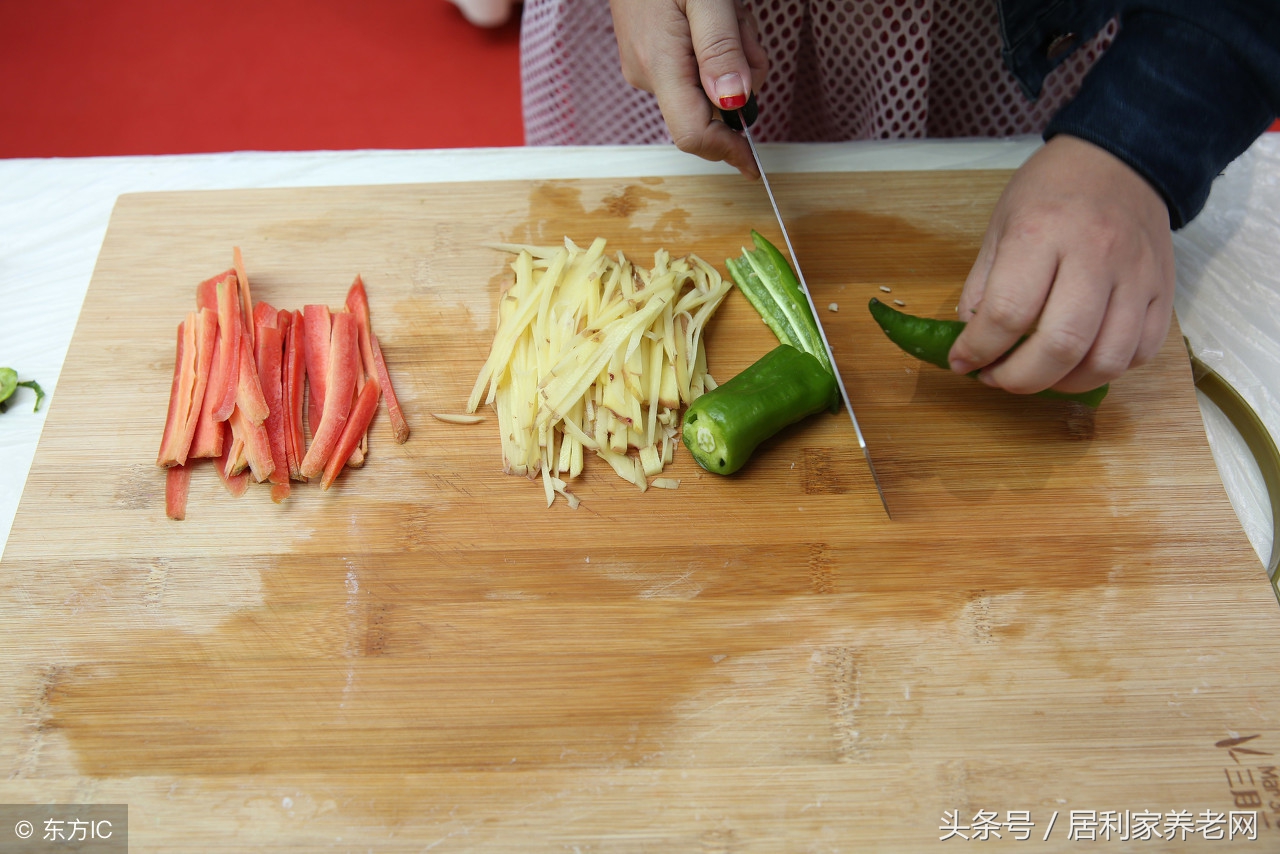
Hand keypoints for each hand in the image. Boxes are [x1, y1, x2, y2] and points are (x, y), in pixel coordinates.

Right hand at [610, 0, 767, 176]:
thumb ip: (722, 49)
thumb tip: (735, 104)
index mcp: (659, 64)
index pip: (692, 134)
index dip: (726, 152)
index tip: (754, 165)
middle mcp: (646, 74)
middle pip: (706, 109)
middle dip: (739, 80)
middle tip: (742, 28)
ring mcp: (643, 65)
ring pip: (704, 86)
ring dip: (730, 58)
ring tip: (725, 12)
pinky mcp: (647, 54)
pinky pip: (692, 69)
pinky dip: (713, 49)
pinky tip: (709, 16)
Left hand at [949, 135, 1175, 394]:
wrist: (1121, 158)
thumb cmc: (1051, 192)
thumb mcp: (1000, 225)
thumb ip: (983, 287)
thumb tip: (972, 345)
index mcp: (1041, 232)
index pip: (1008, 313)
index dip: (978, 350)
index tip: (963, 362)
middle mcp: (1095, 255)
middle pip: (1061, 345)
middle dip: (1019, 379)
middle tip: (997, 377)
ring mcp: (1137, 275)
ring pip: (1107, 359)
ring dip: (1065, 383)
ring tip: (1039, 374)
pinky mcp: (1164, 288)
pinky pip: (1141, 351)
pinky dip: (1107, 370)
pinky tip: (1081, 360)